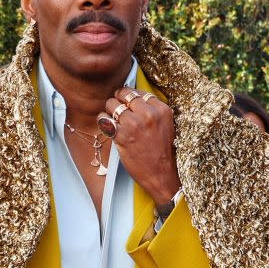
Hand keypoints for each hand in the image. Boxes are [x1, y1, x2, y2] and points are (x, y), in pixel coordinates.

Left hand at [100, 88, 180, 205]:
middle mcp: (148, 113)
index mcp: (161, 110)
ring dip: (109, 110)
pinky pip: (104, 119)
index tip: (127, 103)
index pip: (139, 92)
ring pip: (112, 104)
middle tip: (117, 108)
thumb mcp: (165, 125)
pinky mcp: (122, 135)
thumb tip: (134, 99)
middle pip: (124, 94)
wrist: (161, 174)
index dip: (130, 97)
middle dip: (118, 99)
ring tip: (112, 119)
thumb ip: (153, 111)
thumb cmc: (162, 152)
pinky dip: (102, 121)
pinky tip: (107, 127)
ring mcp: (134, 123)